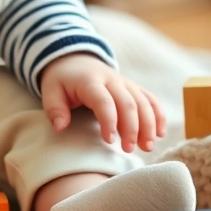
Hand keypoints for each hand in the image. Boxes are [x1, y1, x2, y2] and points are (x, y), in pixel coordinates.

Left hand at [39, 54, 165, 152]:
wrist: (75, 60)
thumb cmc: (62, 81)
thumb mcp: (50, 91)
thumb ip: (54, 109)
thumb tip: (60, 127)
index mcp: (90, 81)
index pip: (103, 101)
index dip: (109, 121)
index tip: (109, 141)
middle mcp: (112, 80)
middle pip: (128, 103)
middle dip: (132, 128)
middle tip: (128, 149)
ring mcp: (125, 83)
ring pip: (143, 102)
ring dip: (149, 125)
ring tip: (147, 147)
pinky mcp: (133, 88)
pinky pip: (150, 99)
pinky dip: (158, 115)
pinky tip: (160, 134)